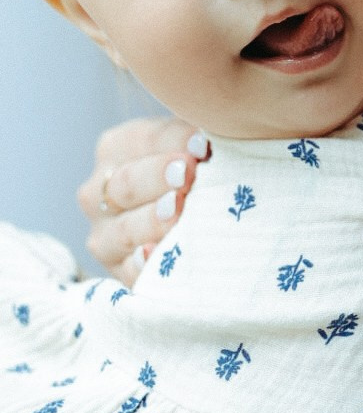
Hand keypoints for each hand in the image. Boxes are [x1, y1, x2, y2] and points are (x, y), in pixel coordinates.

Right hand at [78, 117, 208, 282]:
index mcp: (116, 149)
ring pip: (125, 229)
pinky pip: (129, 271)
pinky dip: (144, 265)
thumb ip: (199, 144)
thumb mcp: (194, 149)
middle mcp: (99, 192)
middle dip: (158, 178)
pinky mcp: (119, 272)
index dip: (174, 141)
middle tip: (188, 174)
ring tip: (178, 211)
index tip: (203, 145)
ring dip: (153, 220)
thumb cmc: (198, 174)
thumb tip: (213, 142)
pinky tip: (157, 254)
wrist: (187, 225)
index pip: (141, 141)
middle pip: (127, 184)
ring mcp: (105, 236)